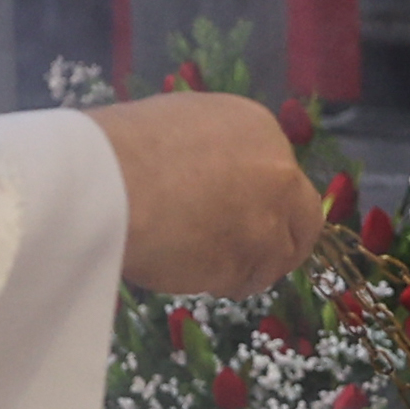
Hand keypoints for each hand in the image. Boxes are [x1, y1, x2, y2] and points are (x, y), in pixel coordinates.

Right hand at [85, 91, 322, 297]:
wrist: (106, 181)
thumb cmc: (122, 147)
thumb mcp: (181, 126)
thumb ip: (213, 152)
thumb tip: (213, 178)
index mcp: (259, 130)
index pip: (283, 176)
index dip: (262, 203)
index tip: (238, 215)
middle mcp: (277, 173)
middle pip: (303, 221)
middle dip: (279, 242)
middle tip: (246, 254)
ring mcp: (267, 222)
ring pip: (275, 260)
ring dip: (244, 267)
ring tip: (197, 262)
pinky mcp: (247, 264)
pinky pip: (240, 283)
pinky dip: (217, 283)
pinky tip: (184, 269)